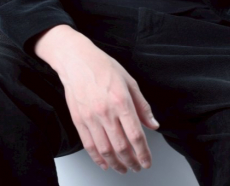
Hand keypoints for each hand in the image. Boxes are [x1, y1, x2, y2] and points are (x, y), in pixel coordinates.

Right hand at [47, 32, 159, 173]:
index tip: (147, 161)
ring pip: (105, 150)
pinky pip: (89, 145)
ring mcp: (91, 118)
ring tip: (123, 168)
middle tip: (137, 167)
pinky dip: (98, 158)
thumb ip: (142, 105)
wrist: (77, 60)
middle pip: (121, 147)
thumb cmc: (103, 67)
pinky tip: (105, 163)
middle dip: (132, 162)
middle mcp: (106, 112)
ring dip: (116, 164)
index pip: (136, 135)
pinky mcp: (78, 120)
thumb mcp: (129, 81)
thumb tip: (153, 124)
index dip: (143, 153)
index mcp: (121, 101)